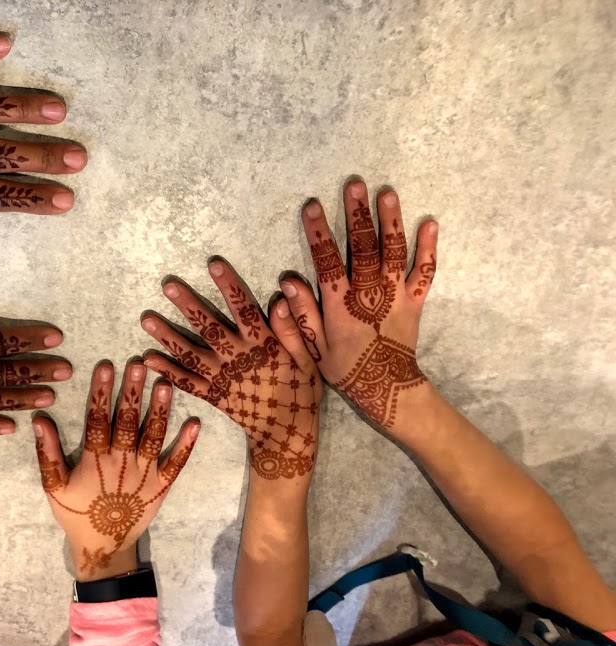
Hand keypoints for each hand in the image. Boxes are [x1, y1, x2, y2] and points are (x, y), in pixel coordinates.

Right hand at [32, 361, 200, 580]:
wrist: (104, 547)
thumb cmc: (76, 514)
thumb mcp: (53, 487)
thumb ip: (48, 453)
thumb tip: (39, 420)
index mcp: (94, 461)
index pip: (97, 419)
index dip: (101, 392)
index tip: (105, 366)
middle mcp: (122, 463)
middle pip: (128, 422)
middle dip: (133, 393)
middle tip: (140, 364)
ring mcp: (145, 475)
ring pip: (153, 437)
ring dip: (160, 410)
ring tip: (166, 384)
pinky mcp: (162, 487)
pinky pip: (176, 464)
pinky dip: (186, 445)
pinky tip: (195, 423)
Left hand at [140, 259, 321, 486]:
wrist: (286, 432)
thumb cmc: (300, 389)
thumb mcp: (308, 359)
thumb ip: (294, 330)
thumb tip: (281, 297)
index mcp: (263, 345)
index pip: (244, 309)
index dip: (229, 286)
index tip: (213, 264)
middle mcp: (238, 358)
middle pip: (209, 327)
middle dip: (188, 305)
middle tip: (167, 285)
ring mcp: (221, 378)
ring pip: (191, 354)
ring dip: (167, 336)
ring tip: (146, 319)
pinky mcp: (212, 395)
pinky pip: (186, 382)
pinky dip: (167, 371)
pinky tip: (147, 358)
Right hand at [282, 180, 437, 432]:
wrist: (385, 388)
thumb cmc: (345, 369)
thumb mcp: (314, 347)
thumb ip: (301, 314)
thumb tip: (287, 282)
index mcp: (340, 304)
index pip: (327, 261)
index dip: (318, 233)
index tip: (312, 206)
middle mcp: (368, 293)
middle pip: (363, 247)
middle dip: (358, 215)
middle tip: (355, 185)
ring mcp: (394, 295)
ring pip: (393, 252)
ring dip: (391, 221)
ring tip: (387, 193)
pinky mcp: (414, 301)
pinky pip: (424, 272)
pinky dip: (428, 248)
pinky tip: (430, 223)